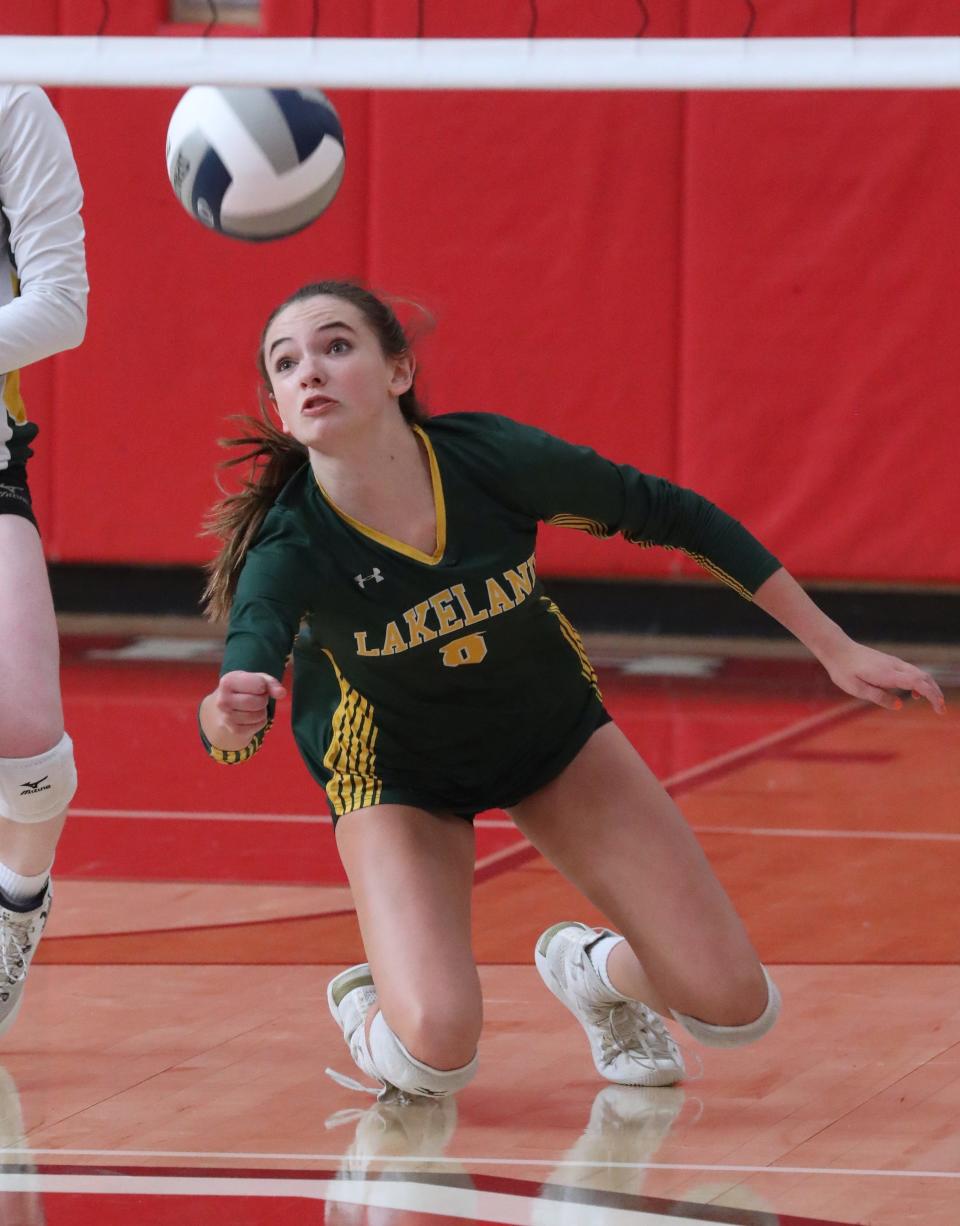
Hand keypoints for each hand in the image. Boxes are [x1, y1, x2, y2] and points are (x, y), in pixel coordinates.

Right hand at [212, 670, 286, 734]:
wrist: (223, 710)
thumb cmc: (242, 690)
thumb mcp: (254, 680)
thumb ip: (270, 683)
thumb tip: (282, 693)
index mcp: (227, 682)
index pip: (259, 684)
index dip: (263, 686)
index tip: (257, 687)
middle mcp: (223, 701)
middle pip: (259, 702)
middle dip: (263, 700)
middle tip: (256, 698)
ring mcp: (227, 717)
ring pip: (260, 715)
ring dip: (262, 711)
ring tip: (252, 707)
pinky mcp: (234, 730)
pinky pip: (259, 725)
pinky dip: (260, 721)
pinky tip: (250, 717)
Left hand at [822, 641, 944, 713]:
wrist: (837, 649)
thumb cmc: (844, 671)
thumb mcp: (857, 689)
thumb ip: (878, 697)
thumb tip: (899, 705)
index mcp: (887, 674)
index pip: (918, 683)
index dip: (932, 695)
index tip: (939, 709)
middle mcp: (894, 666)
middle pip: (924, 677)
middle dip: (936, 693)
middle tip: (940, 710)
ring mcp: (893, 662)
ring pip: (919, 673)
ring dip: (930, 687)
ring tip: (934, 702)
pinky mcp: (890, 661)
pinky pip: (911, 671)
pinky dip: (920, 681)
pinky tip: (915, 692)